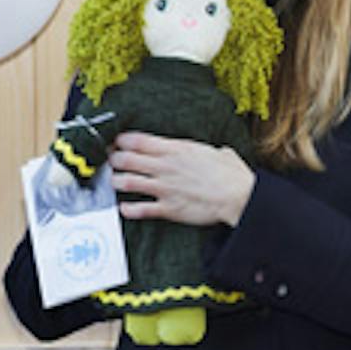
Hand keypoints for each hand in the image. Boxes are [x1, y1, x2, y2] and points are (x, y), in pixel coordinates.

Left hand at [109, 132, 253, 226]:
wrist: (238, 196)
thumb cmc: (231, 174)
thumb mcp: (217, 152)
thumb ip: (205, 151)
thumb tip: (214, 151)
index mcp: (175, 149)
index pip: (137, 140)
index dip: (121, 140)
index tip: (116, 141)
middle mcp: (165, 167)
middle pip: (126, 158)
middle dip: (114, 158)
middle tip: (111, 160)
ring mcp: (164, 188)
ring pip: (128, 181)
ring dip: (117, 181)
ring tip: (115, 181)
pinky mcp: (168, 208)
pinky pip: (140, 209)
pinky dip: (128, 209)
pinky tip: (124, 207)